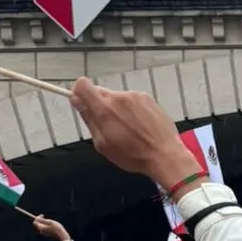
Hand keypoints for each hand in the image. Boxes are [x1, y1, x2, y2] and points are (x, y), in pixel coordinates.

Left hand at [33, 215, 68, 240]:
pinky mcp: (46, 234)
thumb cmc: (56, 227)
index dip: (37, 217)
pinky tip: (50, 224)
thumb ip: (42, 220)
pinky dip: (44, 225)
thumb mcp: (50, 222)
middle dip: (40, 220)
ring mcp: (43, 233)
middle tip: (44, 216)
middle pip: (37, 224)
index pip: (35, 222)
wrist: (61, 234)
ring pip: (40, 226)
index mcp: (41, 227)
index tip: (42, 215)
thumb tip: (37, 218)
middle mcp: (41, 231)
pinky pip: (43, 229)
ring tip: (48, 220)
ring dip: (42, 222)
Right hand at [69, 77, 198, 191]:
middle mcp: (119, 98)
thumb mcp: (102, 144)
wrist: (164, 154)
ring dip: (116, 108)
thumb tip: (77, 101)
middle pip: (99, 92)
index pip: (82, 85)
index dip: (78, 92)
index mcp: (105, 110)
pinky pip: (131, 100)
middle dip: (98, 105)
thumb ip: (89, 119)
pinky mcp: (147, 98)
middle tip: (107, 125)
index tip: (81, 102)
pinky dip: (130, 109)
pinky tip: (138, 125)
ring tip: (127, 128)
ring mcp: (135, 96)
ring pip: (116, 97)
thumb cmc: (133, 155)